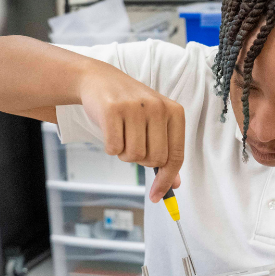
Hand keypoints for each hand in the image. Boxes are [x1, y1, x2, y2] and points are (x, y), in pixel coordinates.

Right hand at [77, 60, 184, 201]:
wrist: (99, 79)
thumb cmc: (130, 106)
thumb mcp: (154, 123)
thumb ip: (166, 151)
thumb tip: (176, 184)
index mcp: (174, 112)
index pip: (176, 156)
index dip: (167, 180)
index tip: (157, 196)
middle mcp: (158, 108)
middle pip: (154, 160)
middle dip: (141, 160)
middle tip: (132, 144)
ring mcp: (135, 107)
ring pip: (134, 156)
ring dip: (124, 153)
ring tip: (121, 134)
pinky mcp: (113, 109)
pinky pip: (114, 149)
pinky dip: (111, 147)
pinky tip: (110, 130)